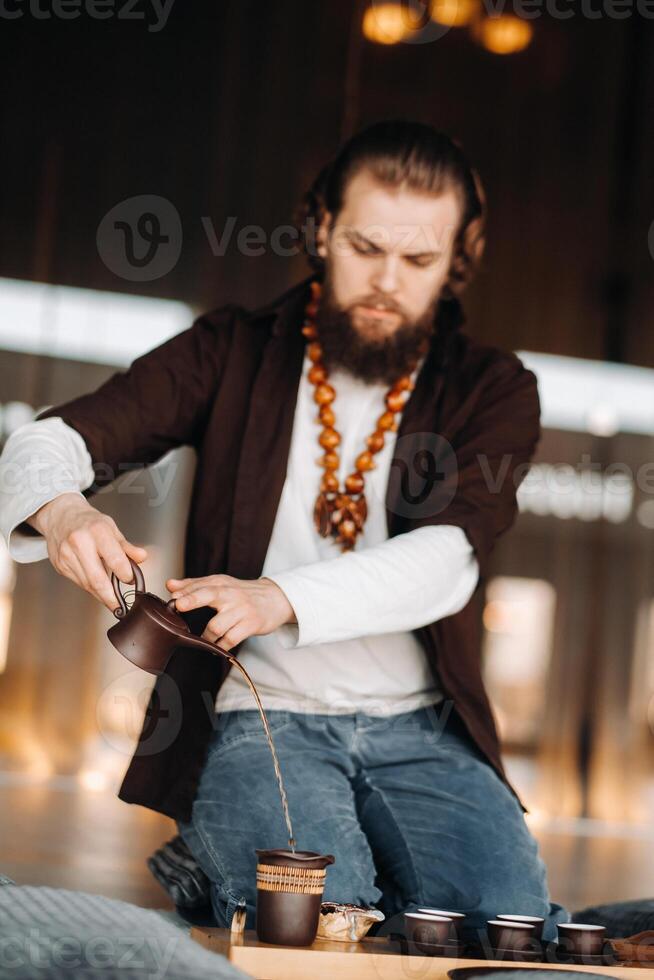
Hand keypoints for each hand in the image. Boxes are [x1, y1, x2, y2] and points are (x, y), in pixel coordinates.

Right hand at [31, 492, 147, 609]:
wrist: (61, 516)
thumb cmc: (89, 522)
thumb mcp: (111, 528)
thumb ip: (127, 546)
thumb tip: (142, 557)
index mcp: (97, 531)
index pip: (115, 559)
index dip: (125, 574)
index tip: (131, 581)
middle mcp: (79, 542)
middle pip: (97, 579)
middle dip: (111, 597)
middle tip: (121, 607)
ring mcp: (66, 555)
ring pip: (87, 584)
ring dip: (101, 595)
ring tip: (112, 600)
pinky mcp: (59, 565)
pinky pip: (79, 582)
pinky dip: (90, 587)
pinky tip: (98, 588)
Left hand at [166, 574, 295, 651]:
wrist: (275, 599)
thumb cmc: (242, 593)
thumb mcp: (221, 584)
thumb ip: (194, 585)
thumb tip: (169, 585)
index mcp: (221, 583)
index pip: (200, 585)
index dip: (184, 591)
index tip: (172, 596)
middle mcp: (231, 594)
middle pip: (209, 594)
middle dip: (192, 600)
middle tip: (179, 606)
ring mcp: (241, 610)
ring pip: (216, 626)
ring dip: (206, 637)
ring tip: (205, 639)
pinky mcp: (251, 625)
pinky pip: (230, 640)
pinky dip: (220, 646)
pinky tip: (217, 647)